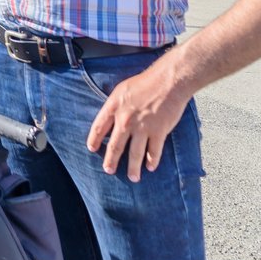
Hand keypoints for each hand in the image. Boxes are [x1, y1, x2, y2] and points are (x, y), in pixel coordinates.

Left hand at [85, 63, 190, 182]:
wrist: (167, 82)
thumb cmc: (144, 83)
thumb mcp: (121, 90)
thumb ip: (115, 106)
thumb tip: (109, 120)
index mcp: (114, 107)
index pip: (99, 127)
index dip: (94, 140)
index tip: (92, 149)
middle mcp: (125, 119)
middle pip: (115, 145)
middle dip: (111, 160)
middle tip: (109, 170)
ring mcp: (142, 127)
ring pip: (135, 153)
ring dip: (133, 168)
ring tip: (132, 177)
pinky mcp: (159, 132)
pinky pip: (154, 151)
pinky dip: (152, 161)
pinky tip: (150, 167)